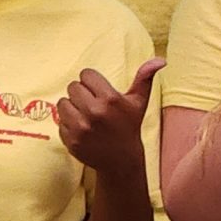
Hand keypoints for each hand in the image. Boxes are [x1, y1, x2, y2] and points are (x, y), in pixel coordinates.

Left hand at [58, 59, 161, 176]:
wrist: (120, 160)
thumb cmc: (129, 126)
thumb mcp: (139, 102)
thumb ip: (145, 77)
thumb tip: (161, 59)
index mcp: (110, 99)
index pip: (86, 74)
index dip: (92, 81)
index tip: (98, 91)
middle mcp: (94, 112)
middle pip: (73, 87)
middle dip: (81, 93)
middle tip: (92, 103)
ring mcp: (81, 127)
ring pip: (63, 102)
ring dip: (72, 107)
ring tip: (85, 115)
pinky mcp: (71, 140)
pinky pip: (60, 121)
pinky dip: (68, 123)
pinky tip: (81, 129)